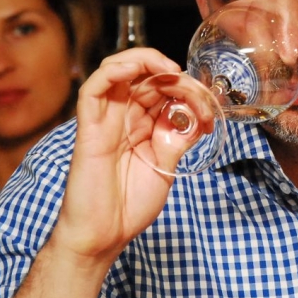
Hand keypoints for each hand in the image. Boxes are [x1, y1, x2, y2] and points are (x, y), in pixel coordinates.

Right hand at [50, 48, 186, 262]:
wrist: (103, 237)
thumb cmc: (129, 206)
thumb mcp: (166, 166)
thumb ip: (178, 138)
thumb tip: (197, 116)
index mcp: (142, 125)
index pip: (163, 89)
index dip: (188, 89)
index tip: (209, 108)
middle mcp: (123, 117)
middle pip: (145, 76)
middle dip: (175, 76)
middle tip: (198, 93)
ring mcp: (105, 120)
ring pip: (117, 70)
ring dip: (145, 60)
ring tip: (169, 70)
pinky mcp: (88, 127)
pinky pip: (93, 89)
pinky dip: (113, 71)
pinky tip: (136, 69)